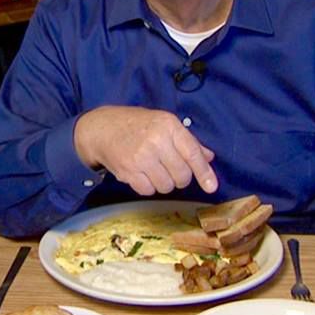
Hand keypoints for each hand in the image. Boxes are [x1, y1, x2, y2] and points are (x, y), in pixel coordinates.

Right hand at [74, 106, 217, 195]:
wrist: (102, 129)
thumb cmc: (137, 125)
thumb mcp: (164, 124)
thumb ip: (187, 141)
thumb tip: (209, 157)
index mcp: (169, 126)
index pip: (193, 154)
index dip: (204, 173)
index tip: (212, 187)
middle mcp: (156, 141)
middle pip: (182, 175)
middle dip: (180, 178)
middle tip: (170, 169)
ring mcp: (141, 157)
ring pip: (166, 186)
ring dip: (164, 183)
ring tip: (154, 170)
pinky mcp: (128, 171)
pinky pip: (148, 191)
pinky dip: (148, 187)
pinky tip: (142, 174)